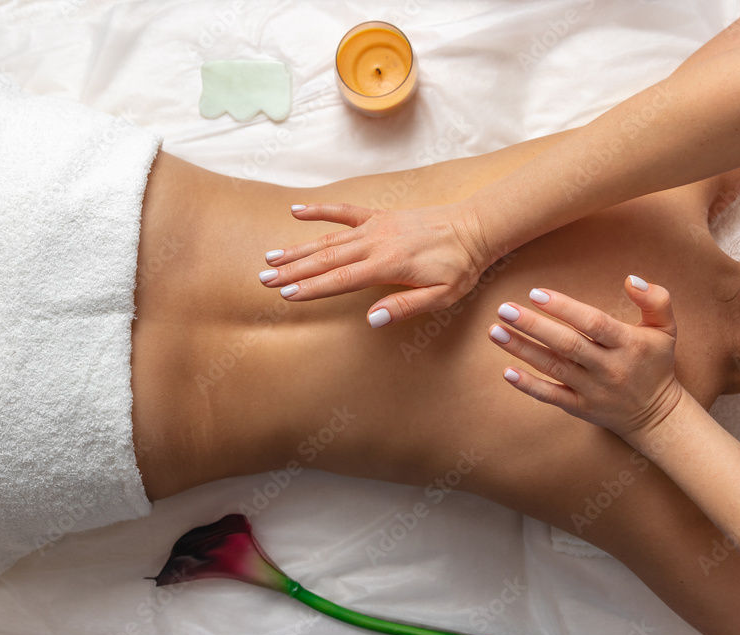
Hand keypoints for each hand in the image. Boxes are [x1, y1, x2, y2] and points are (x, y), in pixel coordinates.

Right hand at [259, 202, 492, 326]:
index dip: (312, 288)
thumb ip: (405, 306)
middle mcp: (376, 242)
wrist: (475, 227)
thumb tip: (372, 318)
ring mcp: (375, 226)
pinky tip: (296, 212)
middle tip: (264, 278)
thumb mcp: (441, 296)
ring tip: (271, 257)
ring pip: (328, 238)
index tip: (287, 294)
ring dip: (298, 249)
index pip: (341, 279)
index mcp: (388, 264)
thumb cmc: (460, 266)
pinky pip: (344, 211)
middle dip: (293, 270)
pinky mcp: (379, 216)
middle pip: (326, 258)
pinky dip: (319, 210)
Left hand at [488, 276, 684, 441]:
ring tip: (495, 331)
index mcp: (628, 344)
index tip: (536, 293)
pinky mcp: (580, 407)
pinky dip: (529, 386)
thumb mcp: (666, 329)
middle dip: (533, 326)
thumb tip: (631, 279)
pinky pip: (551, 396)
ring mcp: (592, 389)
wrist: (657, 415)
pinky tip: (506, 371)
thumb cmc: (655, 363)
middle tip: (504, 309)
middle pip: (567, 345)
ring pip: (553, 368)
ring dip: (521, 349)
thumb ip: (656, 300)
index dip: (564, 308)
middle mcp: (608, 368)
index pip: (593, 323)